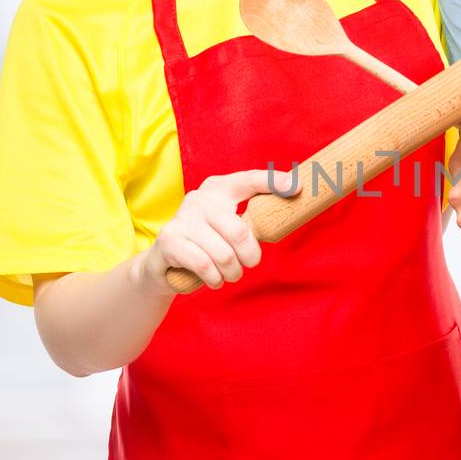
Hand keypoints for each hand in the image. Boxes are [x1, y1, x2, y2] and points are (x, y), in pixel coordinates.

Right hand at [139, 168, 299, 292]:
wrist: (164, 262)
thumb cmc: (208, 243)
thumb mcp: (230, 225)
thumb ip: (254, 218)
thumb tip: (293, 205)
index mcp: (219, 188)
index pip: (249, 180)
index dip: (273, 182)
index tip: (297, 187)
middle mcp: (199, 198)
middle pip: (240, 231)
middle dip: (250, 257)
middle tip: (247, 264)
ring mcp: (183, 218)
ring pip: (224, 255)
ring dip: (232, 273)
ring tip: (228, 273)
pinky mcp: (170, 240)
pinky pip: (205, 266)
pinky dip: (215, 279)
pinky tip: (213, 278)